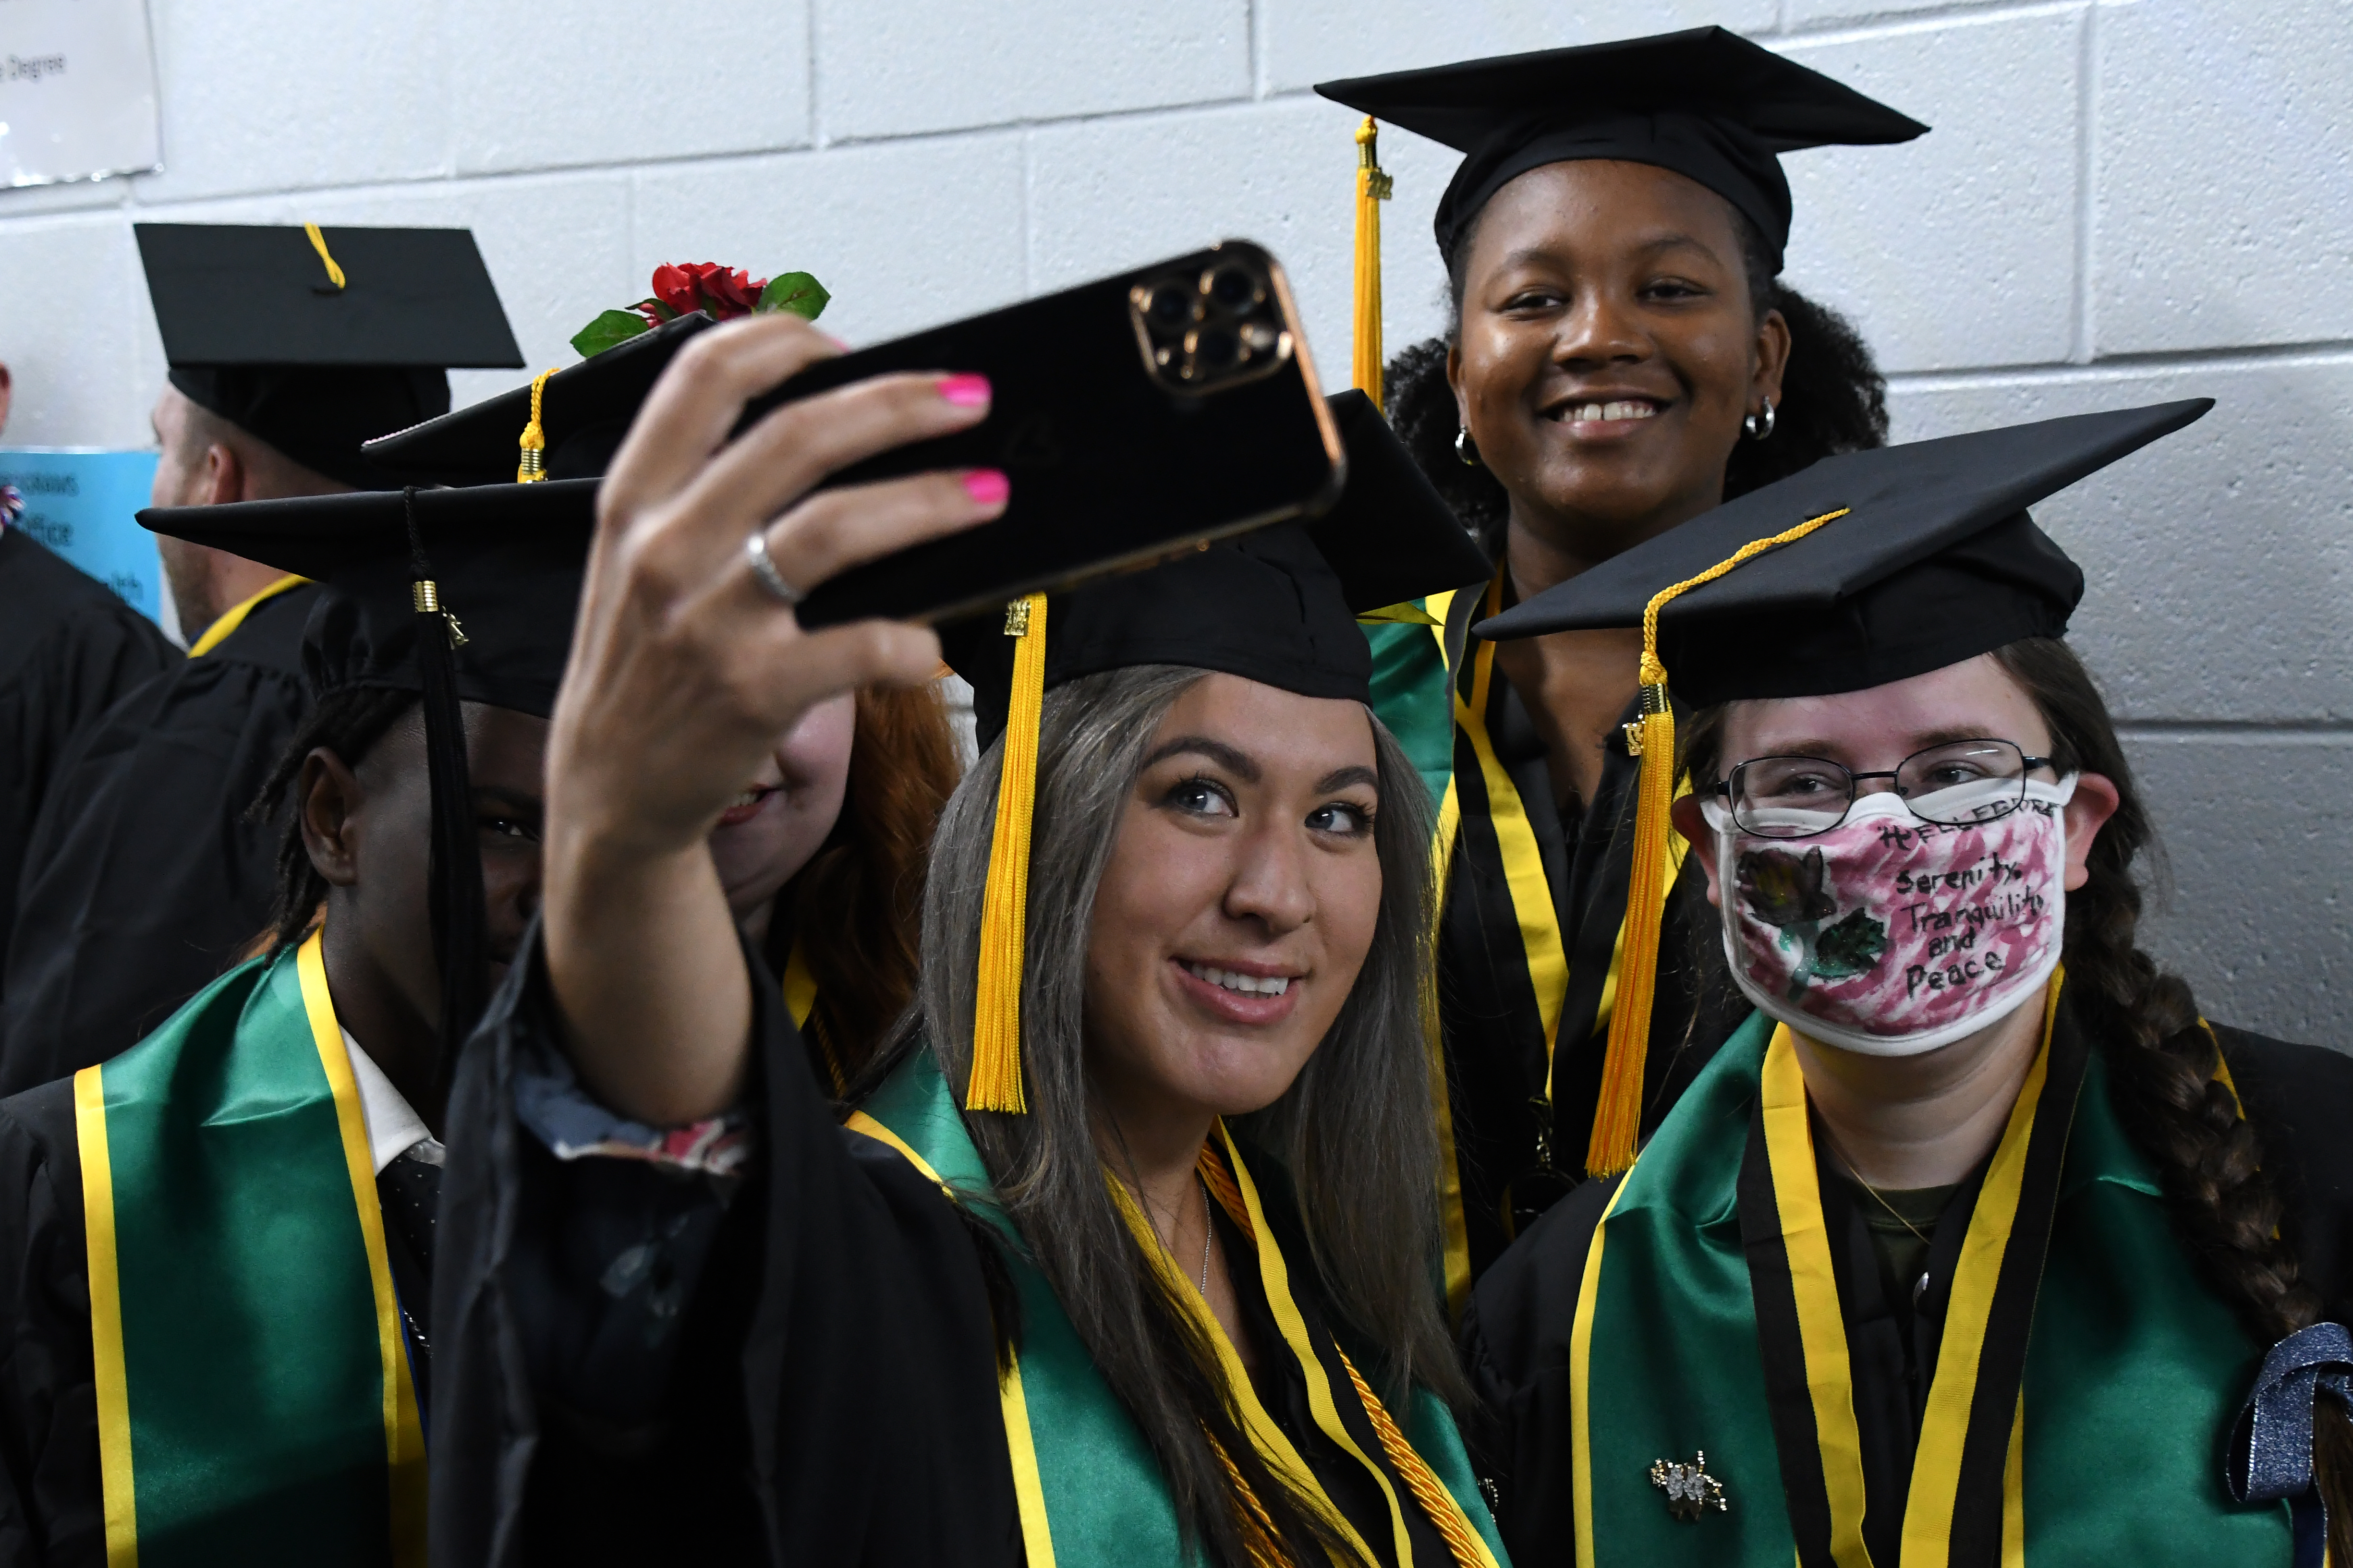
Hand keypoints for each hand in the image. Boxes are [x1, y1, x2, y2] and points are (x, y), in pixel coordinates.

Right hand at [550, 313, 999, 857]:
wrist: (611, 789)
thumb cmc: (646, 666)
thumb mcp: (641, 562)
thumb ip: (707, 498)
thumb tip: (837, 438)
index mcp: (636, 500)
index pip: (703, 377)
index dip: (783, 341)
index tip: (846, 345)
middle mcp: (666, 548)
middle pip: (797, 436)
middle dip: (898, 405)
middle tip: (967, 398)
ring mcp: (708, 620)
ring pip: (835, 528)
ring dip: (927, 501)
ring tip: (986, 494)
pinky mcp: (752, 691)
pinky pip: (858, 646)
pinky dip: (909, 642)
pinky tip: (929, 644)